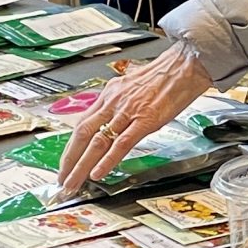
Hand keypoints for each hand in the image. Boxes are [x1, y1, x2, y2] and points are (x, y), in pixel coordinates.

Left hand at [57, 41, 213, 193]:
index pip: (82, 124)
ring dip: (82, 166)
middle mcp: (113, 103)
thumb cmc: (164, 76)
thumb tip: (113, 119)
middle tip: (63, 180)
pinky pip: (121, 144)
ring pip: (97, 142)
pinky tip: (98, 173)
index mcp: (110, 95)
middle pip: (82, 135)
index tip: (65, 163)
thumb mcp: (133, 87)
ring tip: (74, 182)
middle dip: (69, 160)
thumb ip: (120, 104)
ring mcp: (128, 112)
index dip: (70, 147)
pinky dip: (107, 160)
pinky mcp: (145, 120)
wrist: (184, 66)